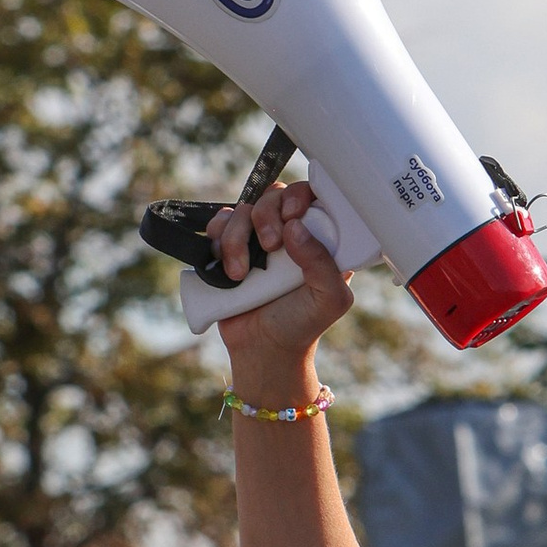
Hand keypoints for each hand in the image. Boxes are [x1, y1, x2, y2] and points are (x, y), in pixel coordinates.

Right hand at [208, 179, 354, 413]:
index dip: (300, 195)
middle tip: (270, 246)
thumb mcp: (328, 299)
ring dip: (237, 236)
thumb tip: (295, 226)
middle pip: (274, 195)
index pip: (313, 196)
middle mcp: (290, 232)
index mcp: (321, 239)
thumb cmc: (302, 325)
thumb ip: (322, 263)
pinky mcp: (231, 247)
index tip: (292, 215)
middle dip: (266, 215)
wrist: (263, 350)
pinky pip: (218, 223)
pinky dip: (217, 236)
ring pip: (243, 209)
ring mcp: (258, 238)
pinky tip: (224, 263)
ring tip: (240, 273)